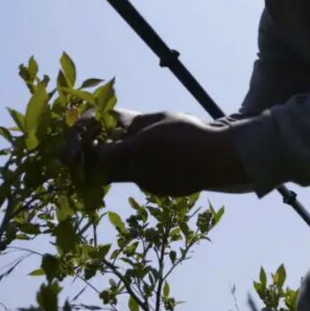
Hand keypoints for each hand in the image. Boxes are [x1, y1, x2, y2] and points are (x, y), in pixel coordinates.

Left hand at [96, 113, 248, 196]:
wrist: (217, 158)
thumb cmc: (188, 132)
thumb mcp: (158, 118)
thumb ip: (133, 122)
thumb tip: (114, 122)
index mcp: (133, 153)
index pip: (98, 154)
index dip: (92, 146)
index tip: (93, 137)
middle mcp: (137, 174)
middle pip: (106, 172)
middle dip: (102, 159)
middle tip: (107, 144)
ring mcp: (149, 186)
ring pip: (126, 176)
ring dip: (123, 164)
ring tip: (136, 147)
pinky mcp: (162, 192)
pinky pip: (144, 179)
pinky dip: (143, 169)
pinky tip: (159, 158)